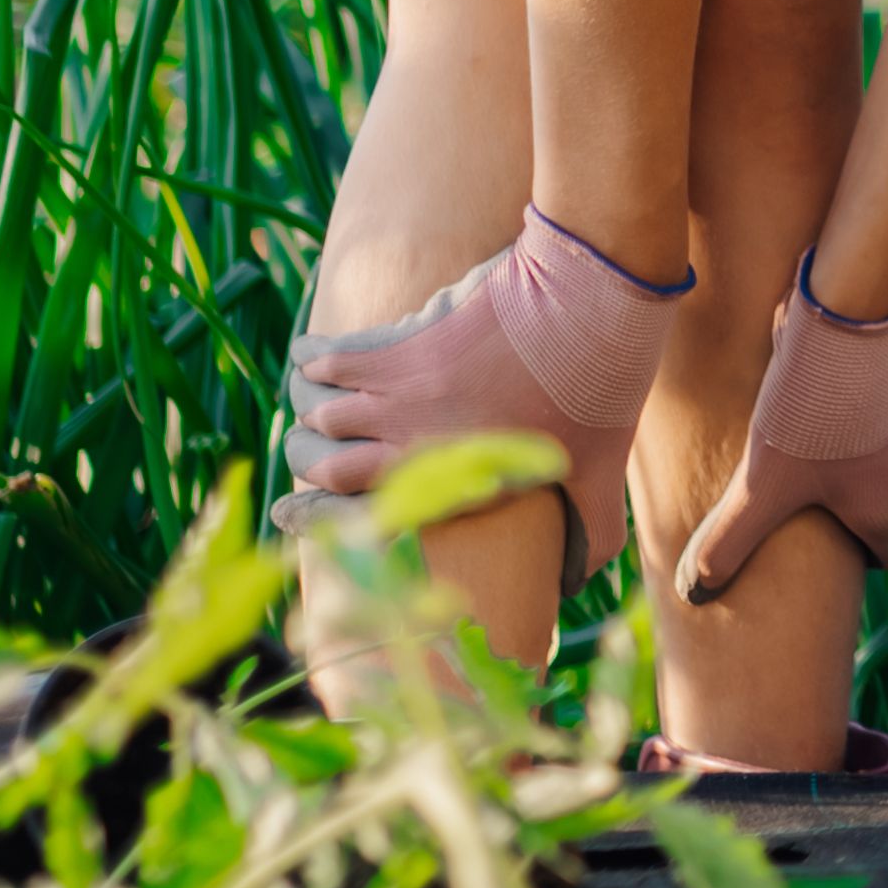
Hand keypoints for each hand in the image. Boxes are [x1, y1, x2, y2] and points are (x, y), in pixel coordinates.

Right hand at [292, 206, 694, 545]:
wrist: (588, 304)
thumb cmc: (600, 393)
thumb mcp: (602, 474)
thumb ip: (592, 533)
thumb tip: (579, 583)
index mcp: (453, 482)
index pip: (361, 515)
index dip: (315, 521)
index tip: (286, 516)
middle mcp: (413, 442)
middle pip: (324, 462)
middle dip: (309, 463)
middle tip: (311, 456)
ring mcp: (405, 390)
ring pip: (323, 408)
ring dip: (311, 410)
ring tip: (310, 408)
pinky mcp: (408, 342)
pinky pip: (338, 355)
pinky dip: (315, 359)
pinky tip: (307, 359)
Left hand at [674, 256, 887, 604]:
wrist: (850, 341)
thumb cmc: (807, 423)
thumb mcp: (759, 485)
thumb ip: (729, 541)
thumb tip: (690, 592)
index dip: (871, 552)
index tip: (846, 537)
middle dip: (881, 505)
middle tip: (839, 487)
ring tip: (846, 436)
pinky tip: (863, 397)